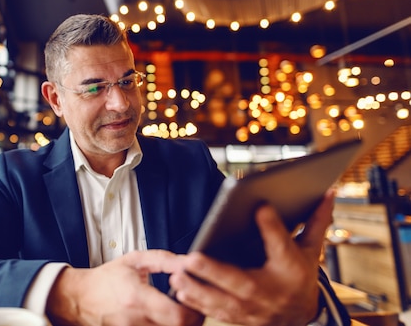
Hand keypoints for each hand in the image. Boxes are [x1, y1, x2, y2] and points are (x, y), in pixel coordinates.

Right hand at [46, 250, 203, 325]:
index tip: (193, 298)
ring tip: (180, 312)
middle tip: (194, 308)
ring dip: (179, 324)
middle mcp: (134, 320)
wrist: (80, 297)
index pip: (177, 316)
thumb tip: (187, 263)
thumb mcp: (134, 261)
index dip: (193, 310)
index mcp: (136, 297)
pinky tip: (164, 319)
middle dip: (192, 319)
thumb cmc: (106, 279)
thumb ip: (163, 260)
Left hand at [169, 189, 335, 325]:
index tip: (260, 206)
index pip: (282, 244)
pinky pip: (214, 312)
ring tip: (177, 274)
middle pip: (241, 281)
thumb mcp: (309, 250)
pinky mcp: (237, 317)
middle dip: (215, 271)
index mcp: (290, 269)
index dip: (273, 225)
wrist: (300, 318)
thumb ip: (315, 222)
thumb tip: (328, 192)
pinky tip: (179, 289)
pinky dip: (195, 303)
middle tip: (192, 257)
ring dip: (197, 288)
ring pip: (221, 301)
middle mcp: (270, 292)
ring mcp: (252, 309)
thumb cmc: (300, 277)